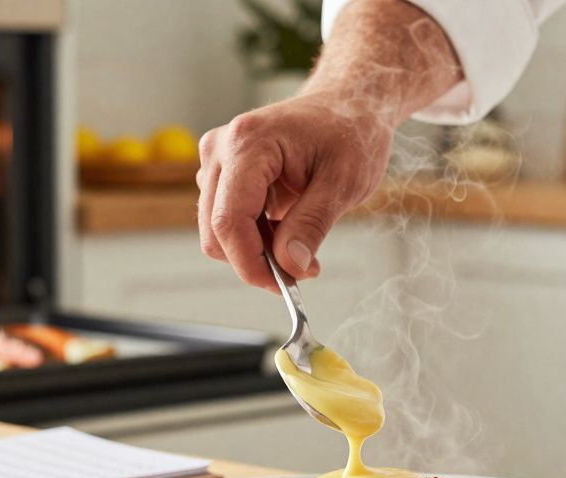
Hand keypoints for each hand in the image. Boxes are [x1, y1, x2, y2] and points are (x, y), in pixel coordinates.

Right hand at [197, 92, 392, 290]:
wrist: (347, 104)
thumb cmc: (349, 132)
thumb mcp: (343, 182)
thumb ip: (312, 225)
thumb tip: (291, 266)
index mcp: (248, 143)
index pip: (229, 219)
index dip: (251, 263)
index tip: (284, 286)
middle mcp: (221, 148)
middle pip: (216, 229)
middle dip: (255, 260)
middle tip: (303, 268)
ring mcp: (217, 159)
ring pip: (218, 229)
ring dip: (257, 248)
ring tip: (302, 240)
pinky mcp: (221, 172)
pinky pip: (227, 219)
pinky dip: (255, 235)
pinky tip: (287, 226)